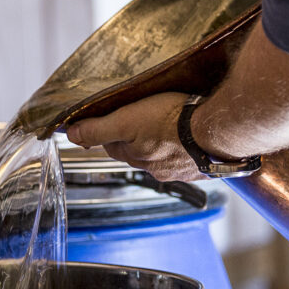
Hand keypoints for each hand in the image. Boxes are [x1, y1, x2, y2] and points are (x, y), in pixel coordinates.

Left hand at [63, 92, 202, 181]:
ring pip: (166, 157)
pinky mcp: (206, 166)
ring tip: (173, 127)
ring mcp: (183, 170)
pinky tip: (195, 138)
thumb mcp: (126, 120)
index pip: (115, 147)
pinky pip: (192, 159)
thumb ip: (98, 129)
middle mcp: (158, 169)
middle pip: (140, 153)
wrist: (217, 130)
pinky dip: (190, 150)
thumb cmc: (174, 122)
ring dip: (166, 145)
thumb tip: (71, 134)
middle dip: (139, 140)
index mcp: (138, 158)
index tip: (115, 119)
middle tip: (145, 119)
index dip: (112, 132)